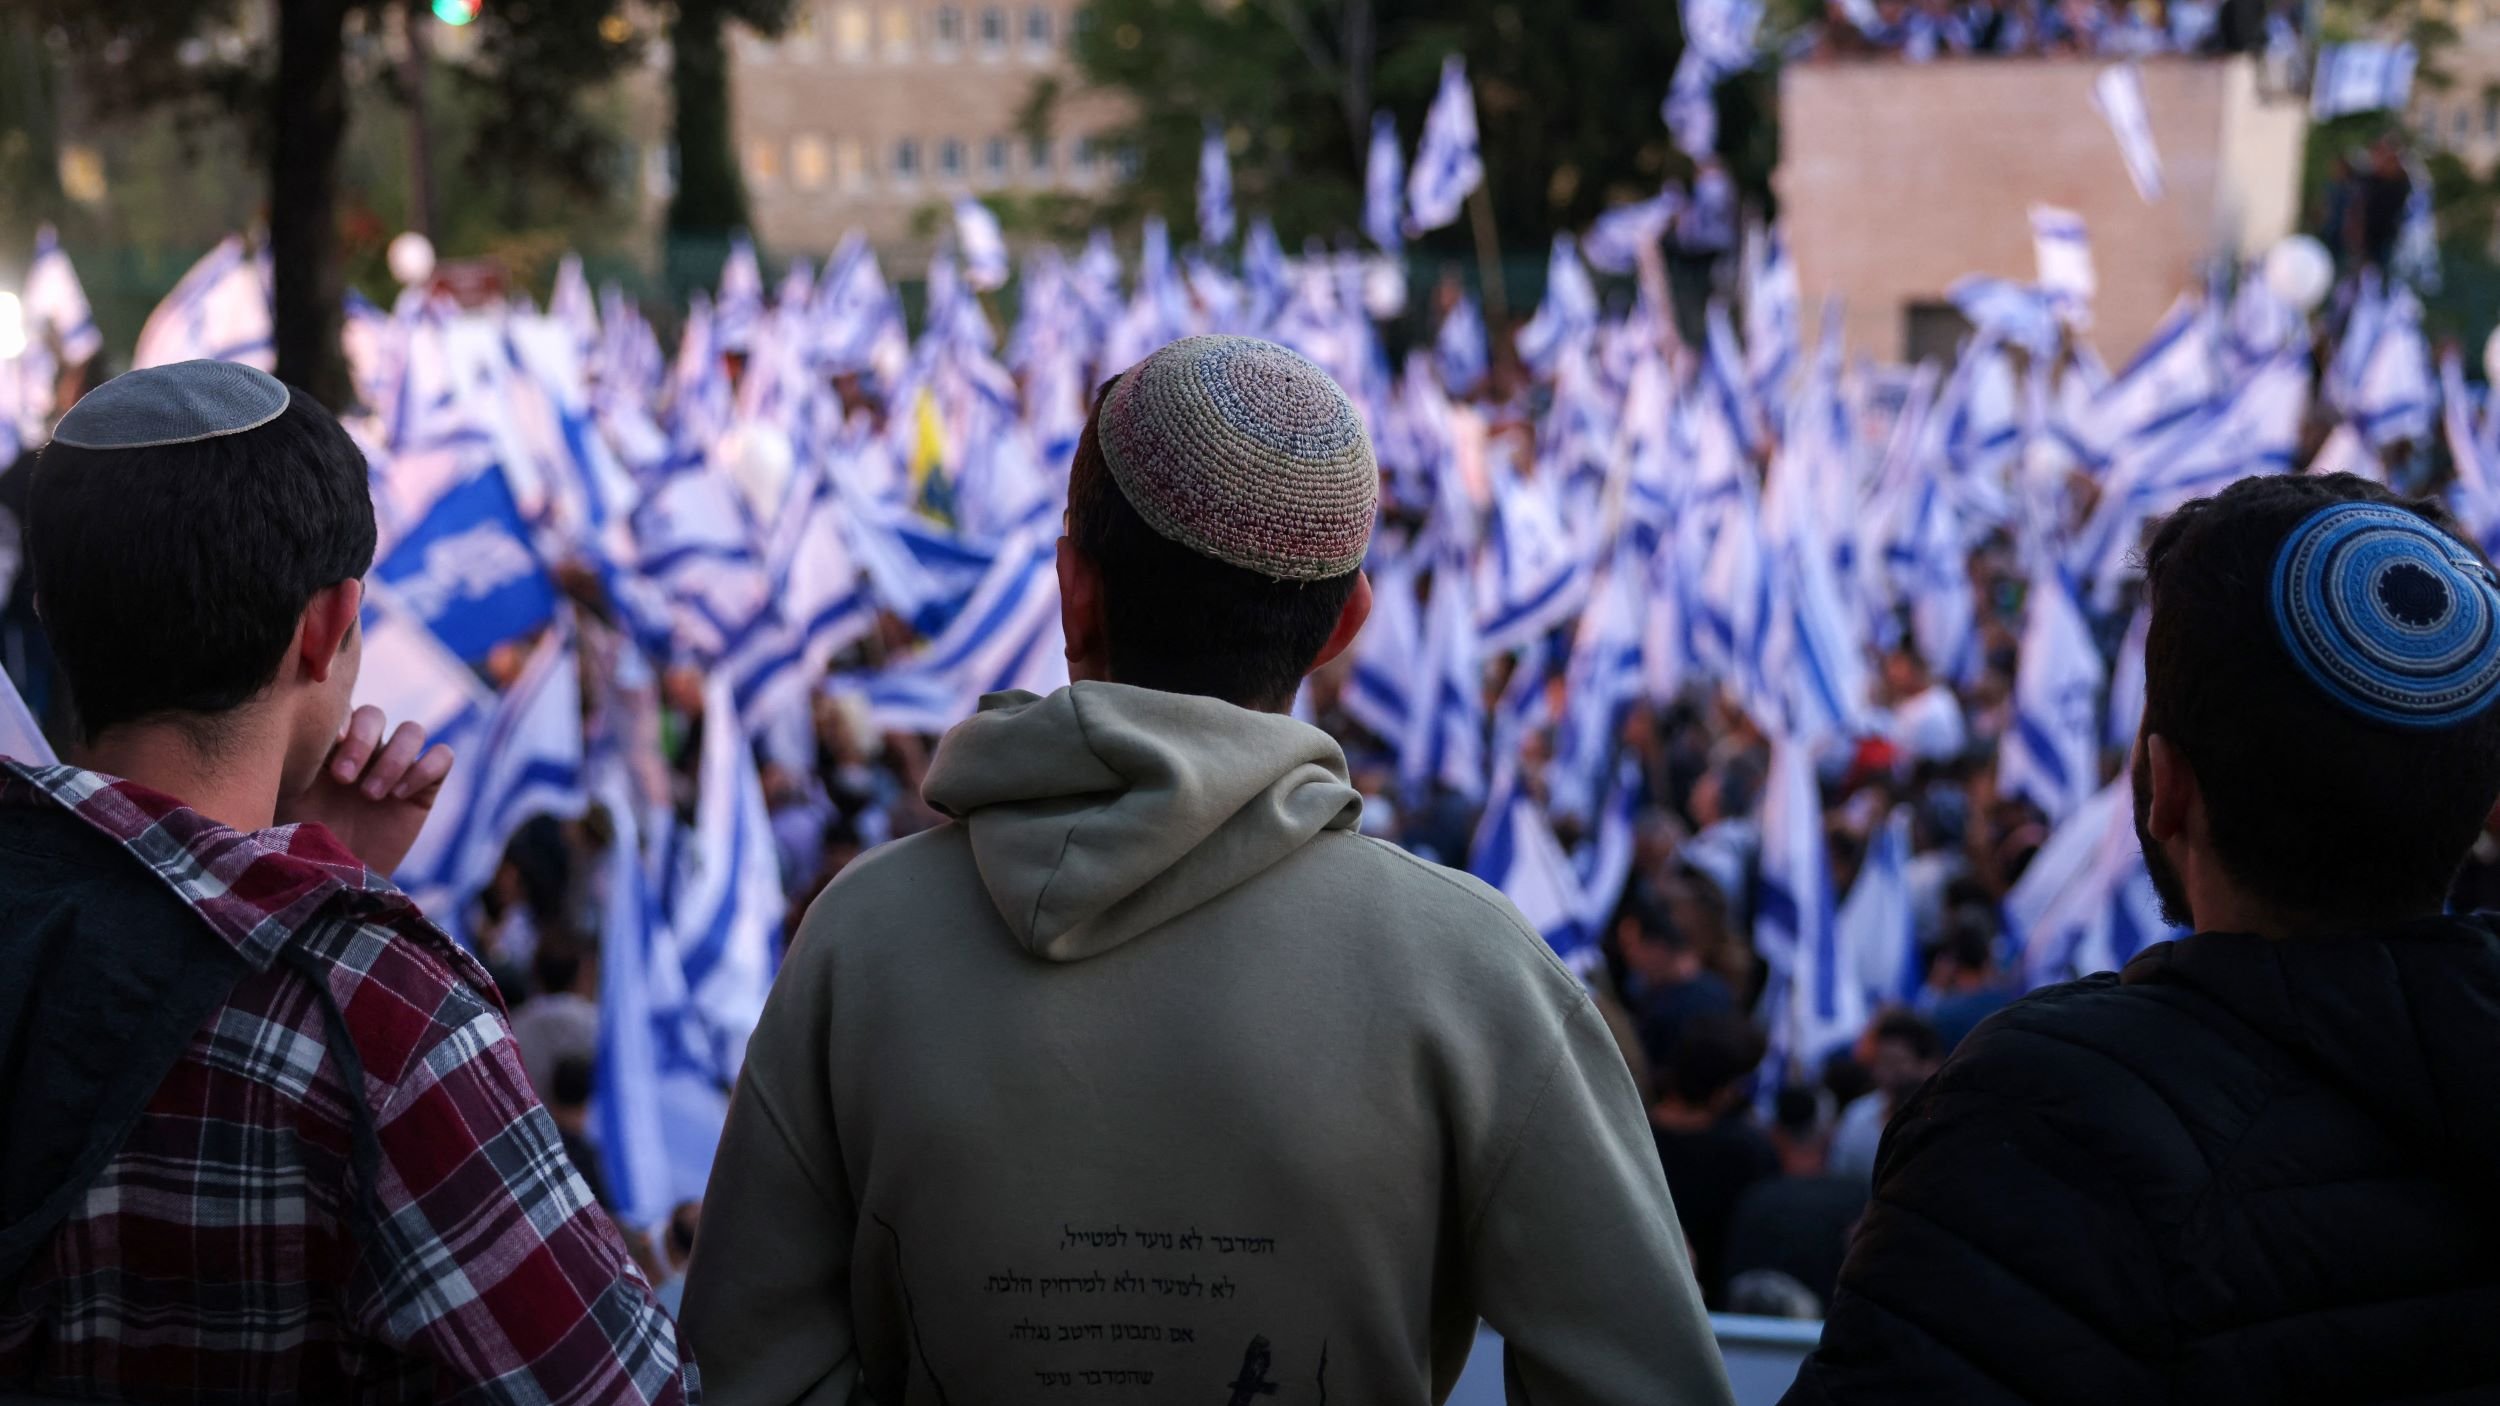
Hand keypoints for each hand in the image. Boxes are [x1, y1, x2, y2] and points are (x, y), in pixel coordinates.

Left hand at [280, 706, 455, 875]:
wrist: (335, 888)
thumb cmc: (301, 847)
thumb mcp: (283, 804)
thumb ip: (285, 767)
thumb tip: (274, 738)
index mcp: (327, 749)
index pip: (342, 709)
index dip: (339, 721)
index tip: (325, 750)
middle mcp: (365, 753)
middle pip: (375, 715)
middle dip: (363, 741)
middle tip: (344, 779)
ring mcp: (398, 769)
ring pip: (413, 730)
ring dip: (394, 757)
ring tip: (373, 794)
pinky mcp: (424, 790)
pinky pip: (442, 757)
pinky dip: (425, 768)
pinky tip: (401, 796)